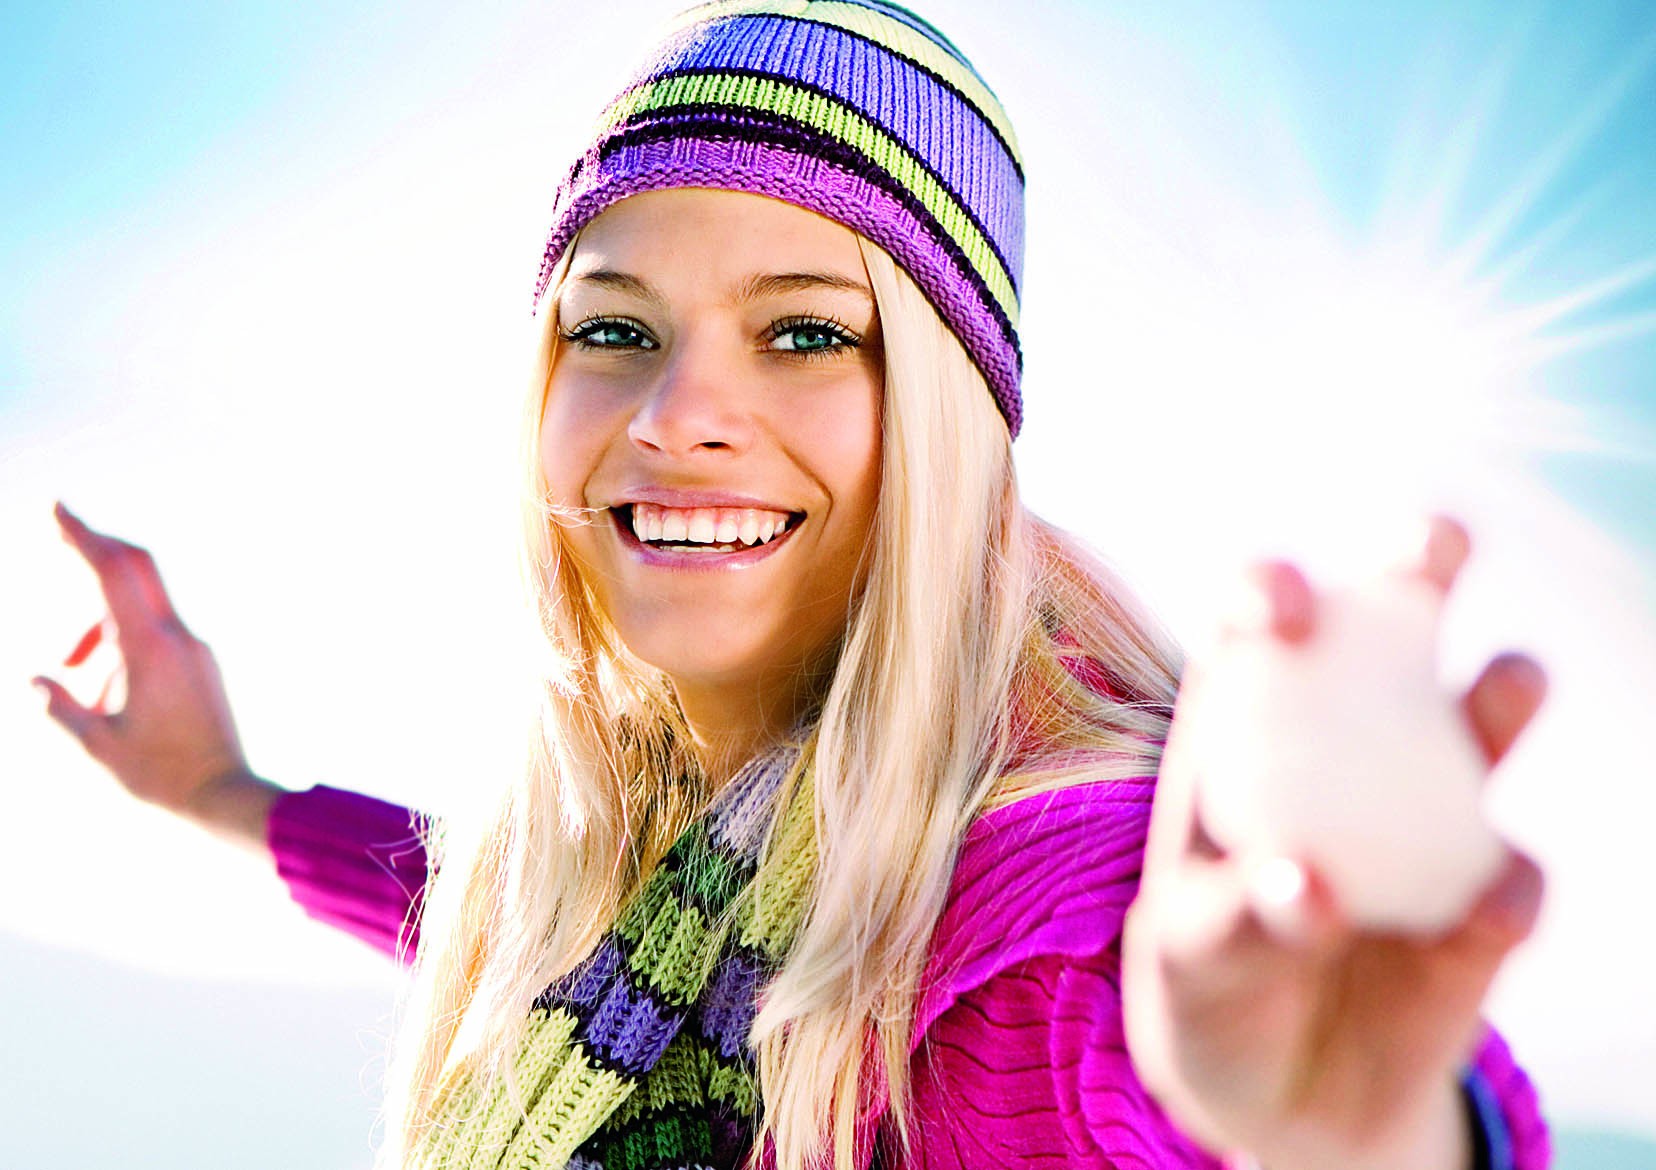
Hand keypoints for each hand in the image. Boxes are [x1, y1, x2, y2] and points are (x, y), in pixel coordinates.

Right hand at [34, 504, 278, 851]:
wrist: (227, 796)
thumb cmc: (161, 778)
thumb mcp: (97, 747)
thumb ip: (60, 708)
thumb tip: (32, 677)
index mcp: (150, 648)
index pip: (113, 572)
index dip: (81, 535)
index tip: (53, 508)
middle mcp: (179, 638)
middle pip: (136, 568)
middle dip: (93, 547)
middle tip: (52, 534)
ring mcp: (195, 650)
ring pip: (139, 606)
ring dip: (96, 617)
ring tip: (67, 663)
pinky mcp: (201, 665)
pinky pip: (155, 632)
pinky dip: (119, 637)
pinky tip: (100, 683)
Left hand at [1122, 517, 1546, 1169]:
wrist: (1282, 1098)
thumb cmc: (1211, 990)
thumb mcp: (1192, 956)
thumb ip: (1235, 917)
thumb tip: (1306, 883)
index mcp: (1246, 744)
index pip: (1254, 640)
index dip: (1267, 597)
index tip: (1282, 605)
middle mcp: (1344, 757)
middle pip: (1386, 636)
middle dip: (1415, 570)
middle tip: (1435, 543)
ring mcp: (1423, 823)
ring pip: (1474, 735)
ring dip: (1497, 700)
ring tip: (1508, 685)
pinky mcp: (1481, 910)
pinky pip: (1508, 885)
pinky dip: (1508, 889)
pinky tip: (1494, 904)